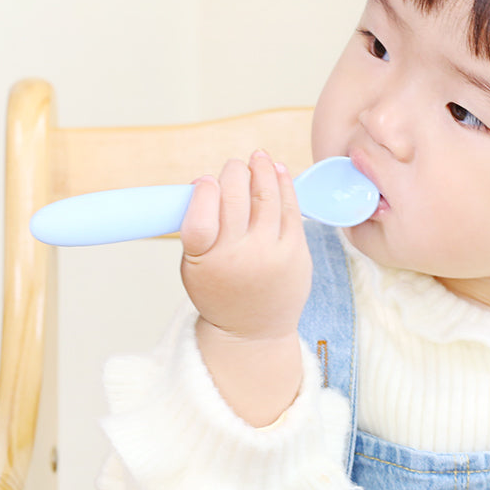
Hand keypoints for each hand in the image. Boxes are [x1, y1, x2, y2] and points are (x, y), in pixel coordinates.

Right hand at [179, 150, 312, 425]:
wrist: (253, 331)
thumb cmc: (219, 291)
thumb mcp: (193, 266)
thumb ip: (197, 227)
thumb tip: (207, 180)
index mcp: (206, 260)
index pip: (200, 213)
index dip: (203, 190)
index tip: (204, 181)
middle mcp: (239, 255)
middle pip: (235, 197)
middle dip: (234, 173)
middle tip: (234, 167)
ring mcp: (271, 253)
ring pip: (266, 196)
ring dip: (262, 170)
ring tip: (258, 158)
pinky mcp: (296, 251)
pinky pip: (290, 208)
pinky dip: (284, 184)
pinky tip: (278, 171)